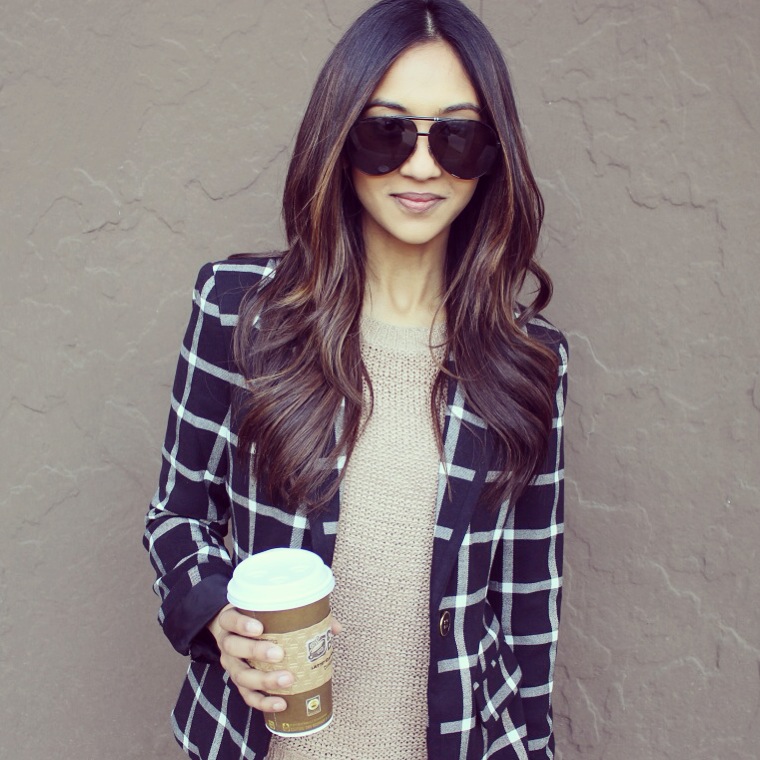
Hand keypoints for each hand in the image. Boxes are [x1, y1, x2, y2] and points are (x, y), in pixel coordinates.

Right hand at [207, 604, 341, 712]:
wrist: (236, 633)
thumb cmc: (259, 619)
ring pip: (240, 675)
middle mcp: (227, 642)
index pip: (230, 620)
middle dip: (256, 652)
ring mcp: (231, 665)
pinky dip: (263, 701)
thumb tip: (334, 628)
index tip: (260, 628)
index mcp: (231, 620)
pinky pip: (247, 695)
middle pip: (234, 648)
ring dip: (263, 680)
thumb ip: (300, 614)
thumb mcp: (269, 611)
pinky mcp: (238, 683)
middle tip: (279, 654)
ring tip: (286, 680)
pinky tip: (281, 703)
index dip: (242, 625)